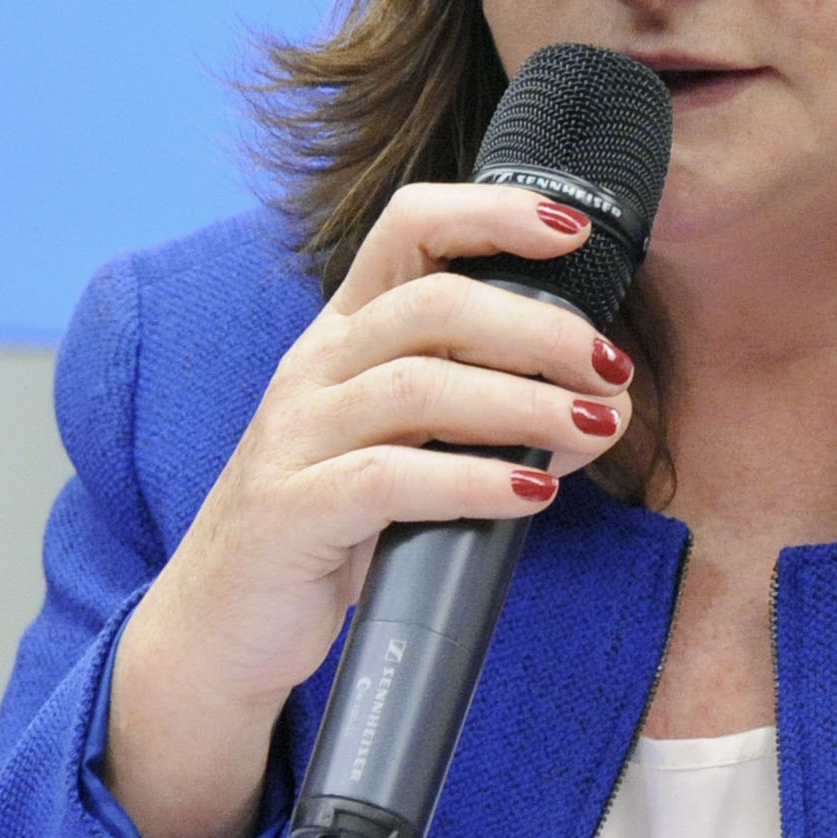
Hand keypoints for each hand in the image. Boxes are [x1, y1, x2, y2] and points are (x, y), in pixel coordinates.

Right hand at [102, 185, 634, 837]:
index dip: (492, 214)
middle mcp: (314, 368)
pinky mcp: (292, 511)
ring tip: (594, 430)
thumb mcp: (403, 442)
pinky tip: (532, 492)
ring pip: (417, 387)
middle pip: (432, 304)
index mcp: (344, 333)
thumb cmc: (333, 525)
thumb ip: (482, 407)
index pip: (409, 227)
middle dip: (538, 329)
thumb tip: (602, 400)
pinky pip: (389, 479)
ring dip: (523, 403)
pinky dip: (473, 481)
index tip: (573, 232)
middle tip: (611, 370)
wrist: (225, 623)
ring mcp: (296, 437)